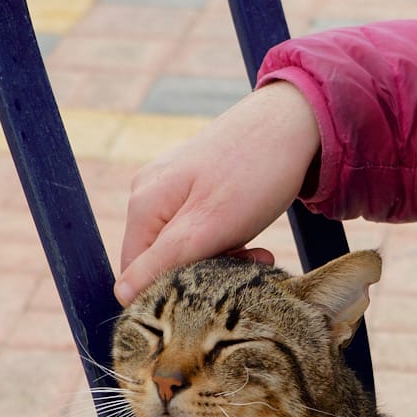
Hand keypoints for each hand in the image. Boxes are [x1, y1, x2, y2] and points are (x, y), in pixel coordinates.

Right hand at [115, 82, 320, 302]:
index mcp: (143, 205)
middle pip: (161, 261)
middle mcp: (148, 194)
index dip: (174, 290)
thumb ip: (163, 262)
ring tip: (257, 251)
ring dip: (221, 258)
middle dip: (204, 273)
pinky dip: (226, 239)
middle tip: (250, 263)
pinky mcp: (193, 186)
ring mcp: (170, 188)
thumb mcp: (208, 228)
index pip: (135, 275)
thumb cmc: (255, 174)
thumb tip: (122, 295)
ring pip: (184, 248)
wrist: (294, 121)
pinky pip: (198, 228)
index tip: (219, 283)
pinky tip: (252, 236)